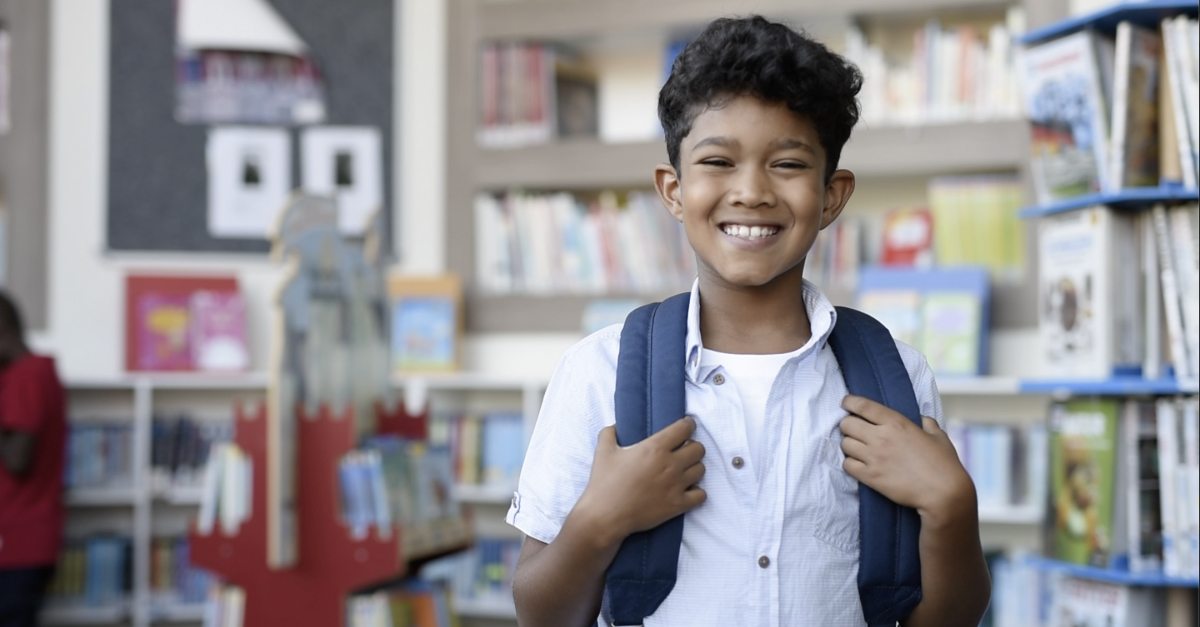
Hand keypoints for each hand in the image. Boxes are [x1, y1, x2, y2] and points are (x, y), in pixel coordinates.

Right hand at [574, 416, 706, 544]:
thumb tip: (616, 426)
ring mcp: (677, 486)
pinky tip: (687, 491)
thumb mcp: (603, 452)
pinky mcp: (678, 505)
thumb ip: (609, 433)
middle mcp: (671, 464)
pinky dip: (697, 492)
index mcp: (655, 447)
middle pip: (699, 448)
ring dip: (694, 468)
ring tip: (684, 470)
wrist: (606, 516)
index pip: (684, 428)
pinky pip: (701, 495)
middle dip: (692, 447)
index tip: (686, 426)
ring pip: (701, 469)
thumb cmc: (604, 483)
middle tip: (682, 451)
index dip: (688, 424)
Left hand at [839, 395, 973, 524]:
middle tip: (855, 430)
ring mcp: (874, 457)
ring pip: (845, 444)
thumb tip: (921, 419)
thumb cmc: (944, 464)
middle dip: (848, 425)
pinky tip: (859, 464)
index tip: (846, 403)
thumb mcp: (938, 436)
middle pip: (847, 424)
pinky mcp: (870, 477)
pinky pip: (847, 465)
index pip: (863, 406)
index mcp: (896, 423)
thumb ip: (927, 423)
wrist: (943, 493)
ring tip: (858, 448)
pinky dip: (850, 463)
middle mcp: (881, 437)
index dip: (850, 402)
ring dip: (849, 445)